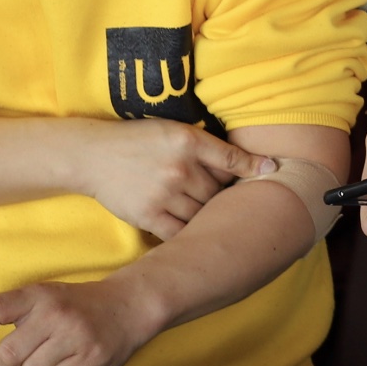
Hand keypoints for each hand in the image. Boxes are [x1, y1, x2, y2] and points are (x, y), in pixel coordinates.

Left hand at [0, 276, 162, 365]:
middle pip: (8, 354)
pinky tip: (68, 365)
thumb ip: (2, 308)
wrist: (129, 305)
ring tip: (49, 360)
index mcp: (39, 295)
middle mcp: (56, 314)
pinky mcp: (91, 360)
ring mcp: (75, 337)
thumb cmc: (77, 304)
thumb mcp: (41, 297)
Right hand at [70, 116, 279, 241]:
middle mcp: (179, 168)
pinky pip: (180, 233)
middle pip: (219, 191)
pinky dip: (190, 235)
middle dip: (223, 195)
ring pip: (203, 213)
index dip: (254, 167)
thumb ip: (204, 144)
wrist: (93, 156)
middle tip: (222, 198)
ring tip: (208, 215)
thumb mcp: (172, 131)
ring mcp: (164, 194)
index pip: (231, 159)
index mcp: (187, 142)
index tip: (273, 172)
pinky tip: (195, 234)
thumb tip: (242, 162)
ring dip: (208, 216)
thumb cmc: (137, 141)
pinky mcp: (148, 215)